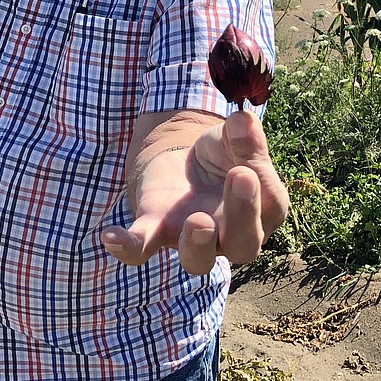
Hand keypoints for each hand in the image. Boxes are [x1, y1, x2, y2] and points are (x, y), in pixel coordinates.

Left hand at [100, 109, 289, 275]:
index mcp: (263, 210)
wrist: (185, 163)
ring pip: (198, 259)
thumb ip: (244, 135)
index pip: (270, 206)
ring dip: (197, 244)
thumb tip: (241, 120)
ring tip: (196, 222)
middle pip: (244, 244)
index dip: (261, 188)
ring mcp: (192, 238)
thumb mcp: (235, 139)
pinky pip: (141, 249)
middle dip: (242, 215)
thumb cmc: (223, 156)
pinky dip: (127, 246)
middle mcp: (232, 235)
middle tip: (238, 179)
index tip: (245, 166)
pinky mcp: (156, 230)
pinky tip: (110, 236)